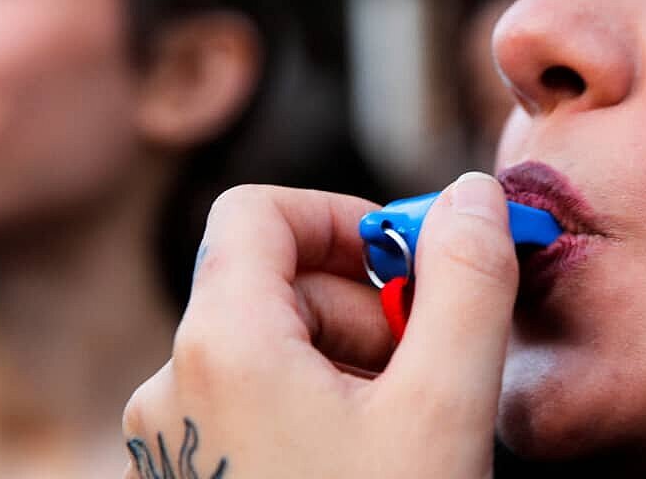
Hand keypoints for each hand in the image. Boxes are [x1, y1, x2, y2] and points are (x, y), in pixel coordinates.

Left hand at [122, 172, 518, 478]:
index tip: (413, 264)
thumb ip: (465, 282)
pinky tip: (369, 463)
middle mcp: (173, 384)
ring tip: (404, 429)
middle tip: (432, 364)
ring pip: (270, 349)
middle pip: (274, 281)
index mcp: (220, 343)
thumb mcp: (444, 408)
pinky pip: (254, 405)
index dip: (346, 217)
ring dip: (350, 363)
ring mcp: (175, 440)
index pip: (262, 211)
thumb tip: (471, 193)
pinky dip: (318, 409)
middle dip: (364, 306)